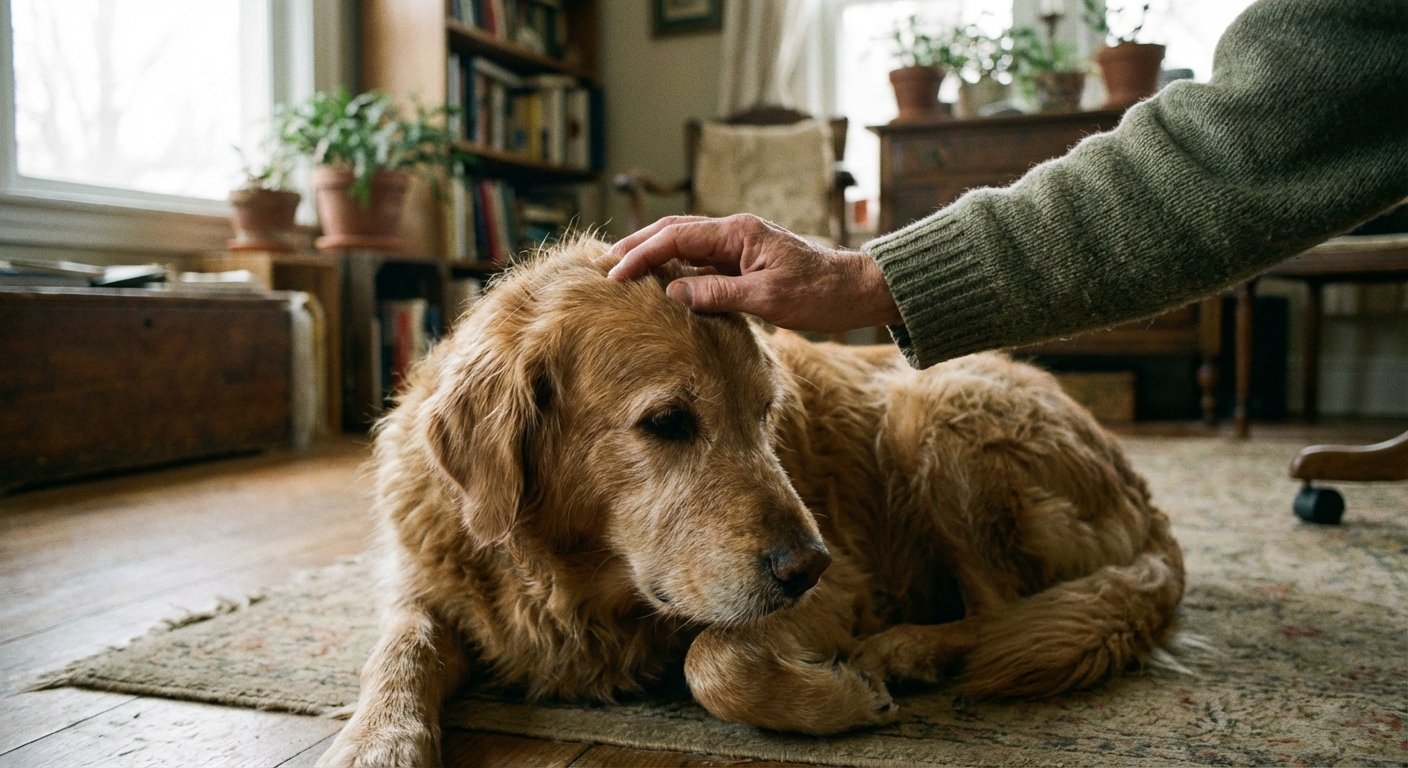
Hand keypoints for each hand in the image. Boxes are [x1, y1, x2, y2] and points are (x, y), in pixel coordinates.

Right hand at [608, 214, 901, 333]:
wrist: (856, 290)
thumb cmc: (820, 294)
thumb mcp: (768, 299)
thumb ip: (719, 295)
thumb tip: (673, 294)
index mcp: (738, 232)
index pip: (677, 237)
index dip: (641, 254)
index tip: (614, 274)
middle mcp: (735, 233)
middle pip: (674, 232)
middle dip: (637, 246)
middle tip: (604, 264)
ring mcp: (739, 247)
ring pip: (685, 246)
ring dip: (653, 256)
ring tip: (621, 271)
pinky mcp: (744, 264)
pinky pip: (701, 264)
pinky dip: (675, 271)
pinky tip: (659, 286)